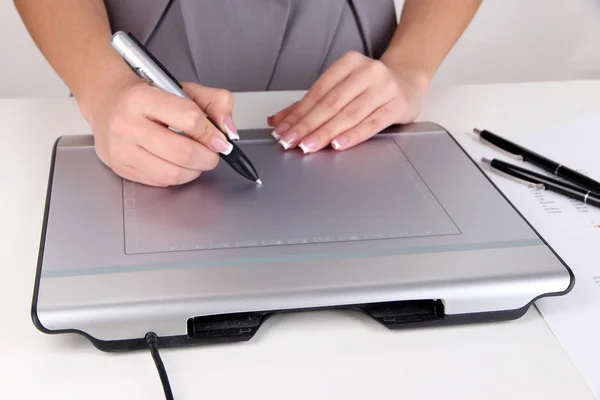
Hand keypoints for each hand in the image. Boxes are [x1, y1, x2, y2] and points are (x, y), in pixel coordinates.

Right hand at [85, 77, 239, 186]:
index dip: (211, 133)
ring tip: (198, 160)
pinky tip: (179, 164)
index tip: (220, 139)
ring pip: (172, 173)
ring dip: (195, 170)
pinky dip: (178, 176)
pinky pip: (159, 182)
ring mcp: (120, 149)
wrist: (107, 100)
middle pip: (182, 152)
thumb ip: (215, 102)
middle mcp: (127, 124)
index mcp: (142, 98)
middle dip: (208, 157)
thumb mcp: (183, 88)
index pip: (189, 119)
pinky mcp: (120, 167)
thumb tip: (228, 130)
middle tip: (214, 154)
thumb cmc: (147, 95)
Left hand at [267, 51, 428, 152]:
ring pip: (349, 114)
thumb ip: (309, 104)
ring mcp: (384, 88)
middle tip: (290, 141)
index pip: (318, 91)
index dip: (297, 113)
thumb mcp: (340, 88)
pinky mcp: (397, 106)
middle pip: (331, 103)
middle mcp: (367, 72)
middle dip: (306, 125)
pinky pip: (371, 124)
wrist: (408, 80)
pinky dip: (352, 135)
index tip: (282, 130)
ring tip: (307, 146)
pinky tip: (338, 144)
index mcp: (349, 63)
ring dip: (325, 133)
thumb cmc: (370, 86)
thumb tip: (277, 120)